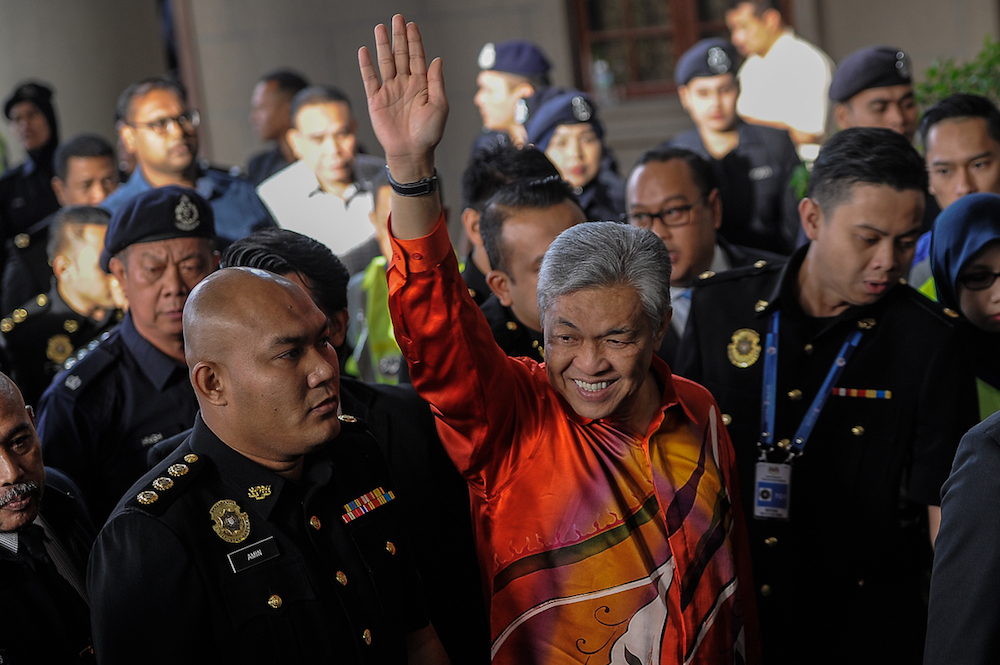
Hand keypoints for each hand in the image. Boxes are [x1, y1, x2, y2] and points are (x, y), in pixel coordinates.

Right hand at [359, 15, 447, 181]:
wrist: (411, 152)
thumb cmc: (429, 133)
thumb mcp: (439, 106)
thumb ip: (437, 82)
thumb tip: (437, 59)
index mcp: (422, 85)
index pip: (417, 57)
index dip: (415, 41)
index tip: (412, 25)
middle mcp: (405, 84)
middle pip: (400, 55)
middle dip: (399, 36)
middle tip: (397, 18)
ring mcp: (390, 91)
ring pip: (385, 62)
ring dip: (383, 45)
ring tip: (380, 27)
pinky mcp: (376, 100)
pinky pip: (370, 79)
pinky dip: (367, 65)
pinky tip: (365, 51)